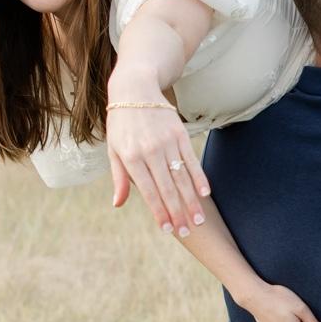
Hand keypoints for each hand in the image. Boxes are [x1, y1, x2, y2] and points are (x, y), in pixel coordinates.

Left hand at [106, 95, 207, 234]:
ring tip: (198, 220)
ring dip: (192, 201)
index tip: (167, 229)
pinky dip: (199, 178)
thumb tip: (118, 203)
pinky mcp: (180, 135)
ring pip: (182, 178)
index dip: (159, 212)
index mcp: (131, 157)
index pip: (148, 192)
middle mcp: (150, 151)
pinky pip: (192, 160)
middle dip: (178, 213)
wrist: (135, 90)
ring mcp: (167, 143)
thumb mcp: (114, 149)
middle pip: (168, 188)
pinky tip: (205, 194)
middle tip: (187, 232)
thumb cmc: (121, 124)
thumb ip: (120, 177)